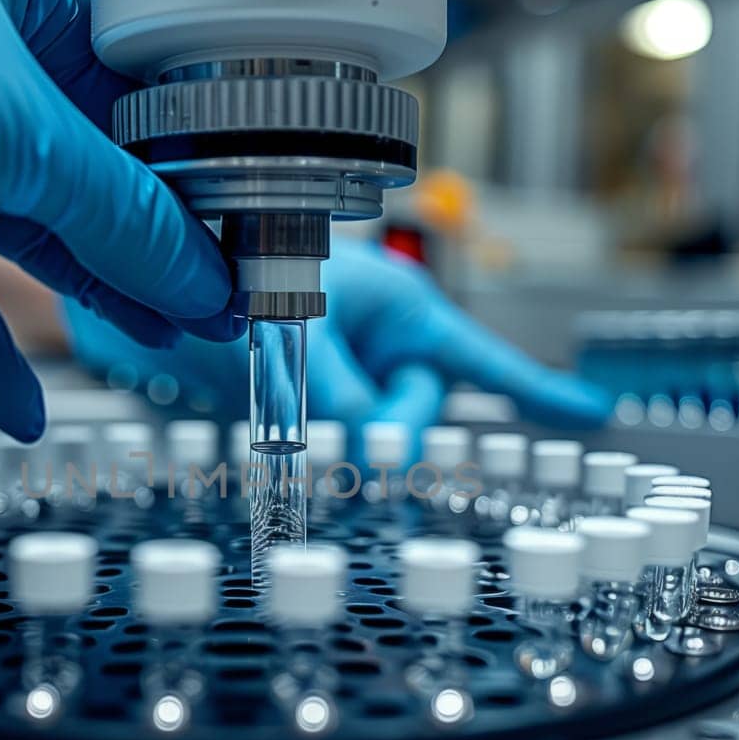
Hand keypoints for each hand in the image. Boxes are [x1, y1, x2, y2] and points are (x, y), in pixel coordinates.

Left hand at [0, 0, 234, 440]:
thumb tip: (202, 265)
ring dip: (93, 293)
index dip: (185, 160)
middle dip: (151, 239)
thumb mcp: (11, 127)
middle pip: (78, 160)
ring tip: (170, 346)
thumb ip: (119, 208)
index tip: (239, 226)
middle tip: (224, 302)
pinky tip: (25, 404)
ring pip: (24, 226)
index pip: (118, 79)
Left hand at [64, 236, 613, 458]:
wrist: (146, 281)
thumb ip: (336, 383)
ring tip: (284, 386)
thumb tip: (368, 446)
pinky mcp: (301, 408)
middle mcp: (380, 348)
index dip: (538, 390)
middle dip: (388, 422)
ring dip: (337, 437)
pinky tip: (318, 477)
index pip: (484, 360)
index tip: (592, 414)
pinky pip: (326, 443)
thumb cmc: (228, 262)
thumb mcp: (296, 317)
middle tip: (339, 415)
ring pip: (365, 437)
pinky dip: (320, 459)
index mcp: (402, 309)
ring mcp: (343, 381)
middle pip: (417, 414)